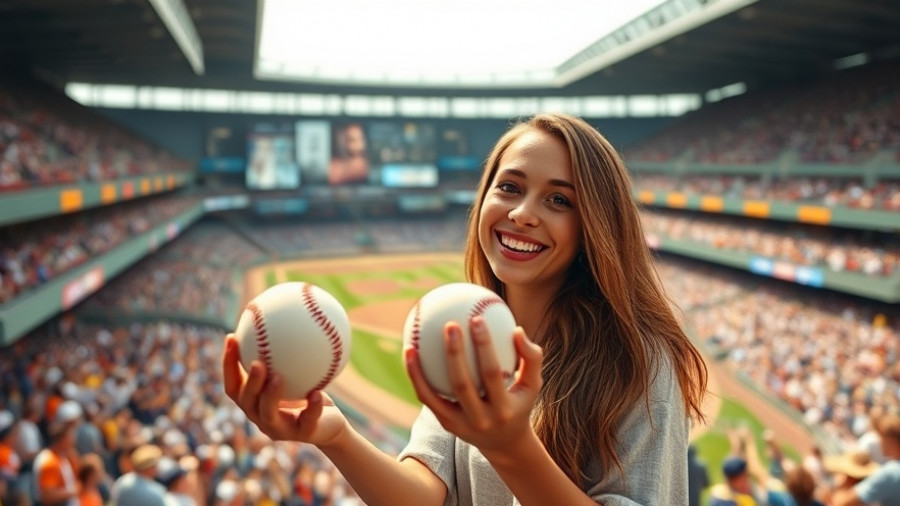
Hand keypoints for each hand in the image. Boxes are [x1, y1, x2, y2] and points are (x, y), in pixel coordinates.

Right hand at [222, 334, 348, 446]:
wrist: (330, 424)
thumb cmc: (310, 392)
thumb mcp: (300, 371)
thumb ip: (288, 352)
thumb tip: (285, 313)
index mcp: (255, 402)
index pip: (233, 385)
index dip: (228, 364)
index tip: (231, 337)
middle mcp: (261, 417)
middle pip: (246, 401)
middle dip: (248, 382)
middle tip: (256, 362)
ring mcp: (280, 429)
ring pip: (268, 414)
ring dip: (270, 395)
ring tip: (278, 377)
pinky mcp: (303, 435)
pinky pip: (306, 420)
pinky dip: (311, 407)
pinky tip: (316, 393)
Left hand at [405, 316, 542, 455]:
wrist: (504, 442)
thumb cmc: (519, 402)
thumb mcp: (532, 384)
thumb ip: (531, 357)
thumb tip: (517, 329)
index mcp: (503, 408)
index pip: (492, 374)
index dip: (485, 347)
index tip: (477, 319)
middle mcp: (480, 420)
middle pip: (462, 385)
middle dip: (455, 354)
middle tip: (450, 325)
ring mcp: (459, 425)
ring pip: (434, 396)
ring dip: (420, 370)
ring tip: (413, 342)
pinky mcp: (445, 423)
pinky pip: (426, 397)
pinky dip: (415, 376)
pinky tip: (409, 351)